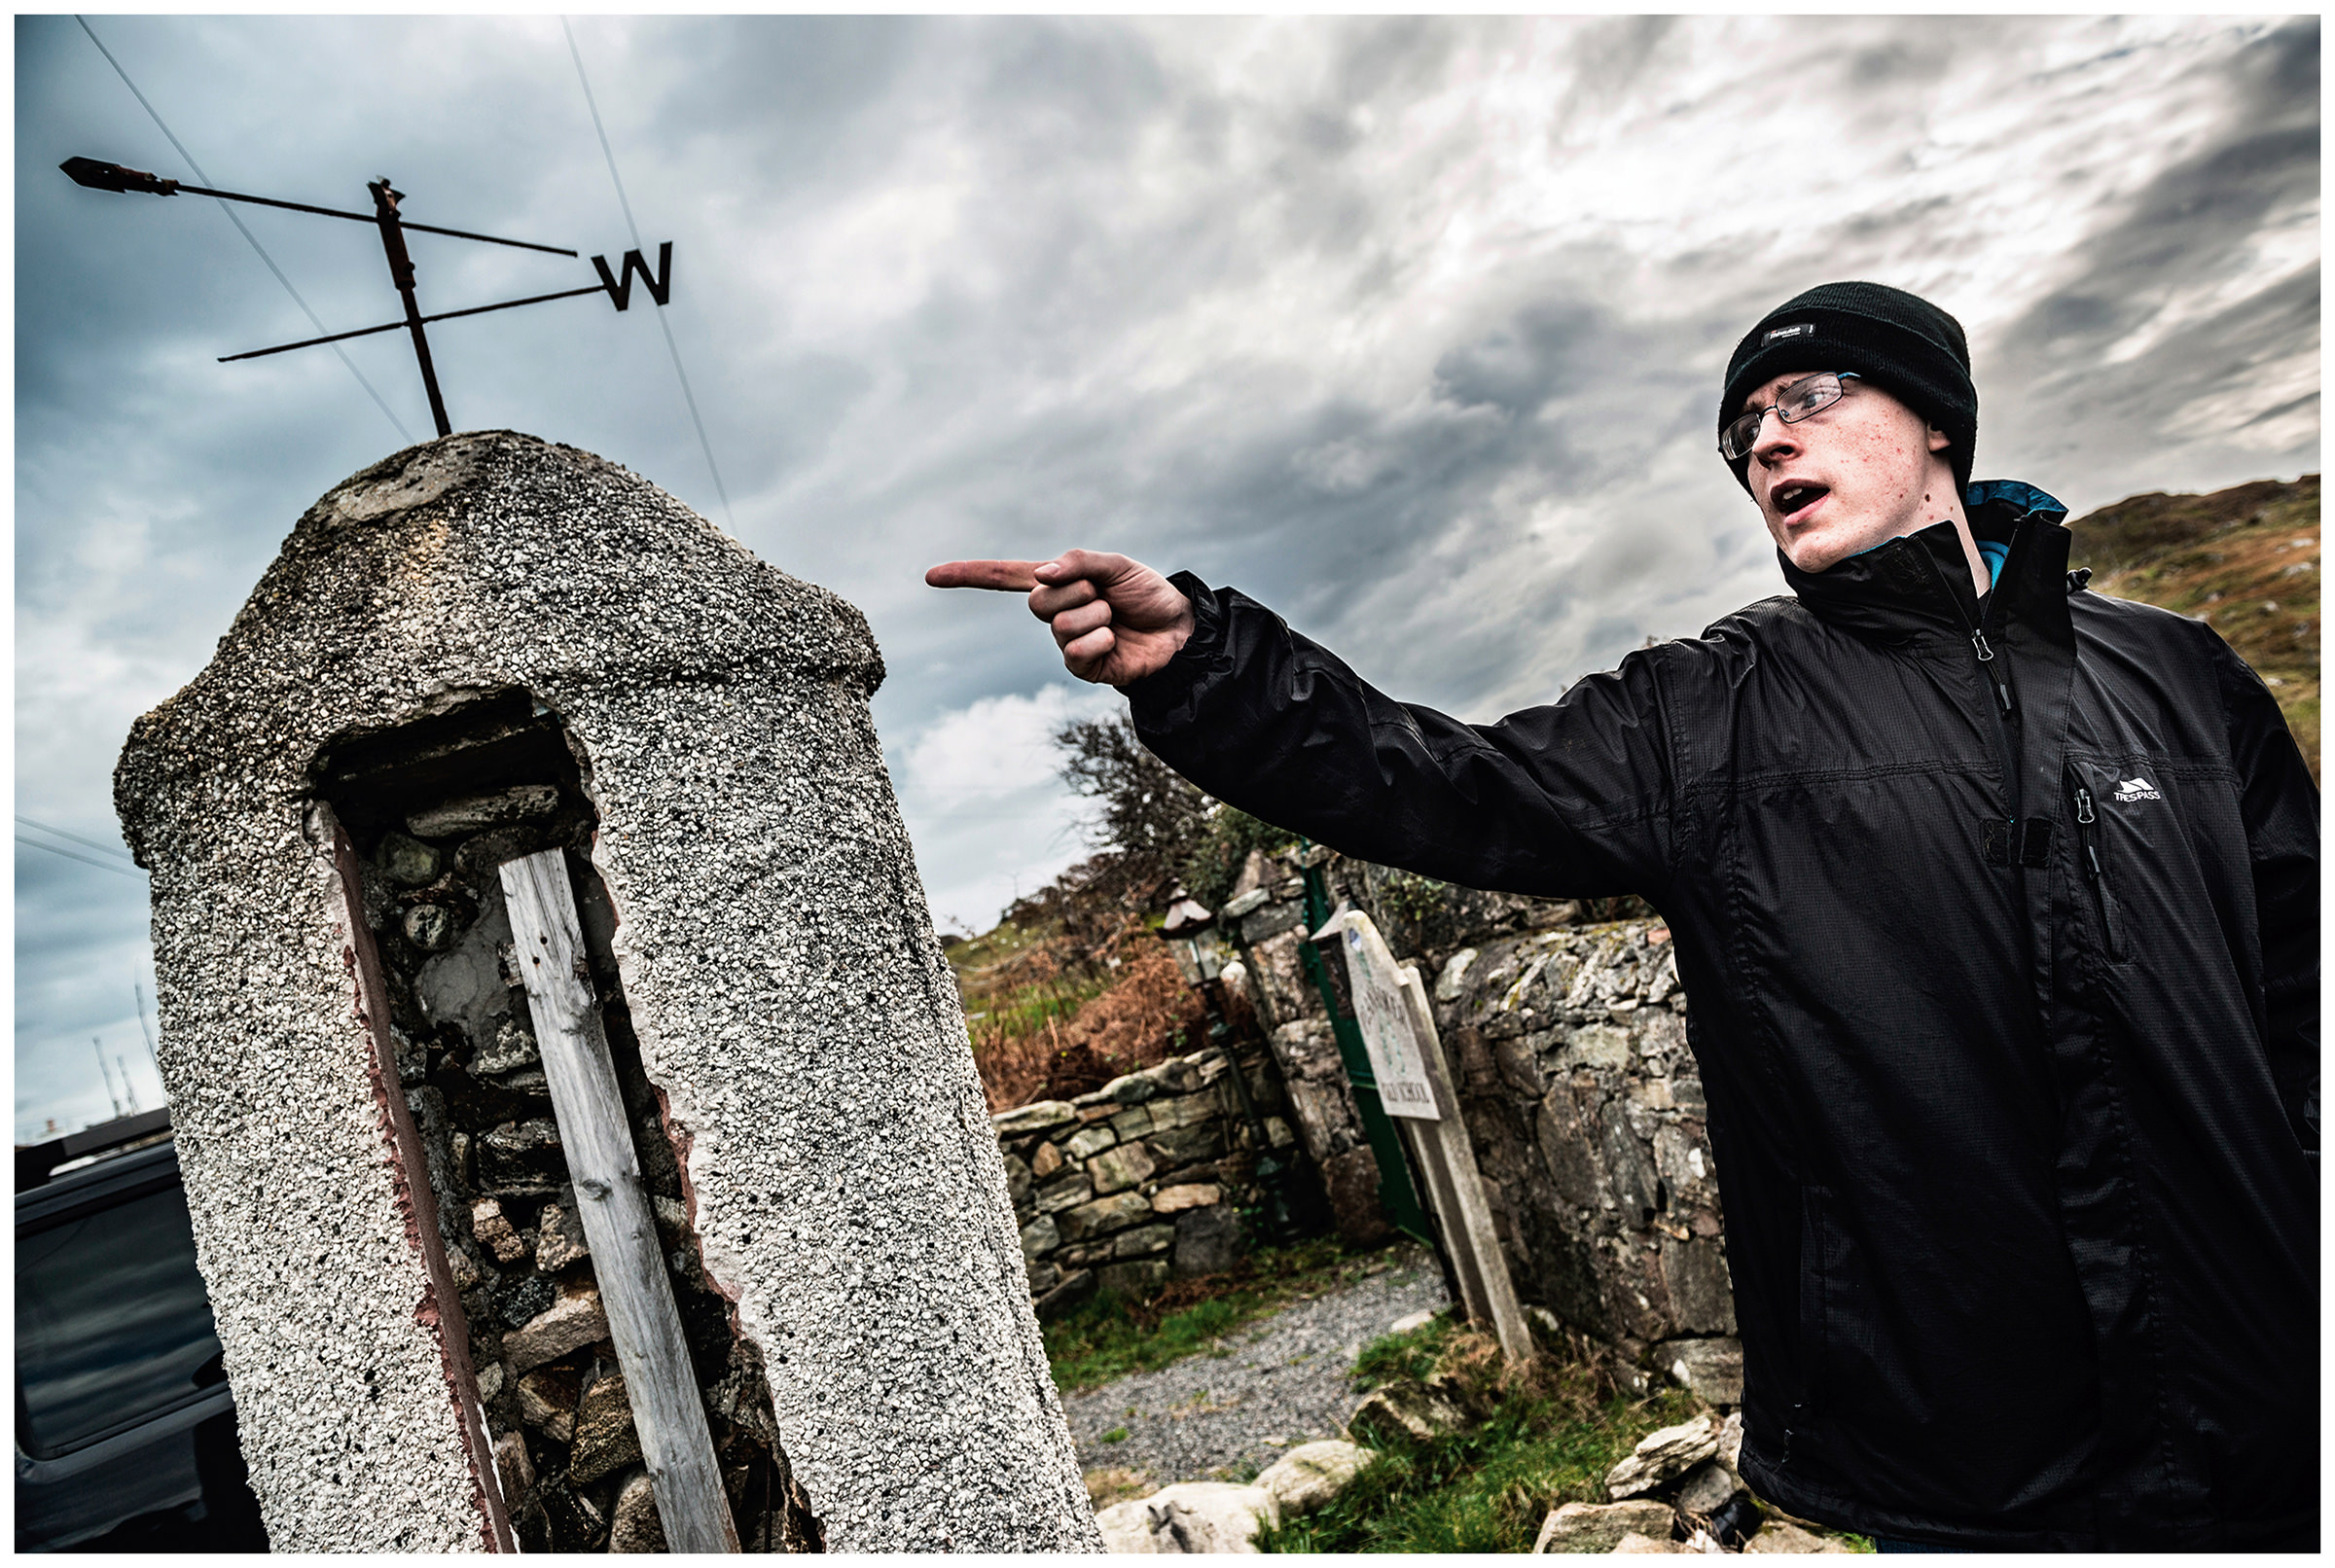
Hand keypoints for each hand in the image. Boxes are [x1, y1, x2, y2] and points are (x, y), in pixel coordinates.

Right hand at [925, 549, 1195, 685]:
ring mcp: (1066, 641)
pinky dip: (1098, 641)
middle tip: (1106, 595)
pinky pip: (1073, 651)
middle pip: (1037, 601)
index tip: (931, 577)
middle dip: (1077, 591)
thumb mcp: (1116, 565)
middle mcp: (1055, 611)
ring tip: (1116, 618)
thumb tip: (1040, 574)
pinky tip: (1115, 641)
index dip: (968, 575)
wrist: (1180, 631)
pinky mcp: (1080, 667)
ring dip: (1096, 615)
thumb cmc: (1149, 595)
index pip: (1003, 577)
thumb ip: (1077, 562)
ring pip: (1059, 624)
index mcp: (1058, 583)